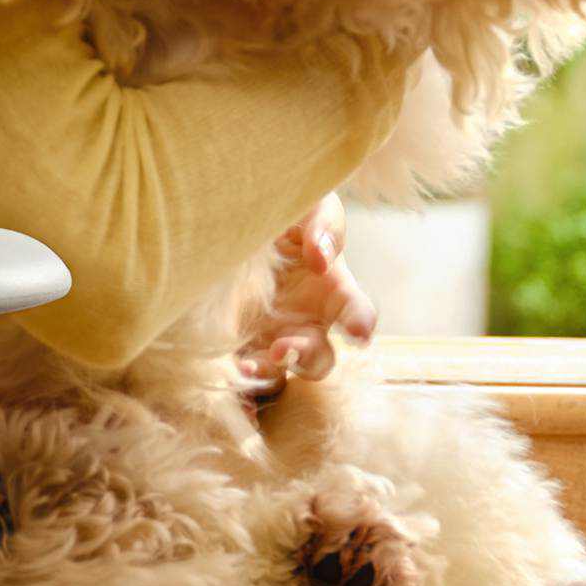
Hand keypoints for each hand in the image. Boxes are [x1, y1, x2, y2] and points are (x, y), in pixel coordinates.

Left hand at [235, 194, 378, 391]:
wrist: (232, 209)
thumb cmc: (287, 207)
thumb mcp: (310, 204)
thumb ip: (323, 224)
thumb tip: (321, 258)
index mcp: (333, 291)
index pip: (358, 315)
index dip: (360, 325)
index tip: (356, 333)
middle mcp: (306, 322)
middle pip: (320, 359)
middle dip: (306, 357)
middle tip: (283, 346)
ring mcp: (272, 336)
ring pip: (280, 372)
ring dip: (268, 372)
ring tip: (246, 364)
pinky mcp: (237, 342)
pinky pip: (241, 372)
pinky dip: (237, 382)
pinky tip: (225, 374)